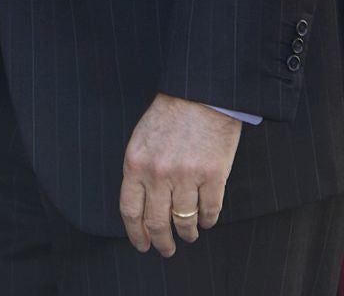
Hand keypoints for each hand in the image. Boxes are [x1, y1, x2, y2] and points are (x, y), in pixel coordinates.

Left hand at [119, 94, 242, 256]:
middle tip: (167, 250)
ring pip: (184, 220)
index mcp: (135, 164)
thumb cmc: (170, 114)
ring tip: (190, 235)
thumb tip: (142, 206)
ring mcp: (186, 176)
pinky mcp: (213, 176)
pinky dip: (209, 220)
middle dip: (161, 242)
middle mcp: (158, 174)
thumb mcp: (141, 139)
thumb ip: (139, 171)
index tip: (142, 245)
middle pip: (157, 222)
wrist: (201, 93)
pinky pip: (210, 211)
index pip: (130, 211)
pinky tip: (207, 221)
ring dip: (187, 233)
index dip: (136, 234)